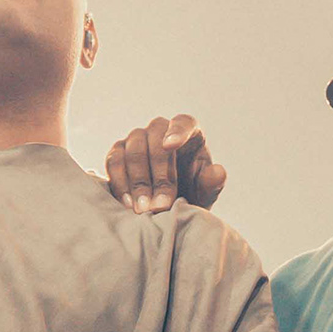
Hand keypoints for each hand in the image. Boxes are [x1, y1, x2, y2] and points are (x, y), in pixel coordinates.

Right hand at [105, 114, 224, 214]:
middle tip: (160, 204)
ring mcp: (137, 140)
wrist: (167, 209)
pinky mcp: (118, 154)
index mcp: (188, 133)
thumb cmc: (191, 193)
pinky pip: (114, 161)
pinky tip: (128, 203)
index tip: (170, 146)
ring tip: (144, 209)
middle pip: (153, 136)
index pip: (183, 122)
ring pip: (132, 148)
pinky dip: (119, 182)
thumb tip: (218, 172)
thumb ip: (212, 183)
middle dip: (157, 172)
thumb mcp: (205, 193)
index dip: (176, 131)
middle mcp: (160, 131)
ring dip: (137, 180)